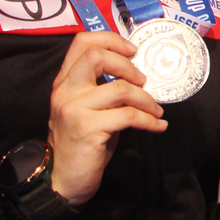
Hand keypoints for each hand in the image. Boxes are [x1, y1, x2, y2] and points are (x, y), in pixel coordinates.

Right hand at [47, 31, 166, 206]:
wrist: (62, 180)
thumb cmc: (80, 143)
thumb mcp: (86, 109)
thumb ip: (101, 88)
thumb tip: (136, 74)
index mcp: (64, 82)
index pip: (82, 43)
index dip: (110, 40)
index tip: (132, 50)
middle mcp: (65, 91)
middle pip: (97, 56)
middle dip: (128, 65)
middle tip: (143, 81)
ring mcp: (74, 109)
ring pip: (120, 89)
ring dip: (146, 100)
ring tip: (155, 111)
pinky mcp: (87, 129)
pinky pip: (128, 116)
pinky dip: (149, 120)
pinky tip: (157, 125)